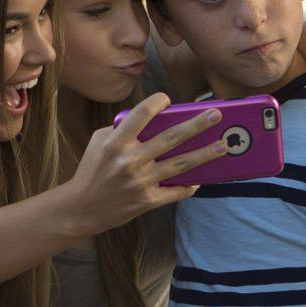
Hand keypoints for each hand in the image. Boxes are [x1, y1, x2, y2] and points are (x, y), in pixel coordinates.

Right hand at [65, 94, 219, 233]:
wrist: (82, 208)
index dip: (159, 101)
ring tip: (223, 145)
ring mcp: (141, 182)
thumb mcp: (99, 142)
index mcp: (117, 142)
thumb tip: (154, 120)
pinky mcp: (148, 201)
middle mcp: (131, 160)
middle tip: (217, 115)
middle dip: (197, 124)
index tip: (168, 99)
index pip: (143, 113)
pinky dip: (190, 185)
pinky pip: (176, 191)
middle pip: (171, 138)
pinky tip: (202, 177)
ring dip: (205, 154)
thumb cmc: (92, 170)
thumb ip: (123, 129)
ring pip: (181, 164)